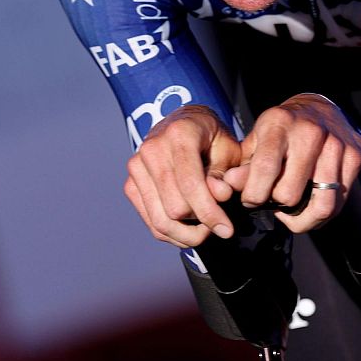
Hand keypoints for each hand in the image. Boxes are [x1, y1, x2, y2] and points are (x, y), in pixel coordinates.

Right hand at [124, 105, 241, 247]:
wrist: (185, 127)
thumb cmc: (211, 140)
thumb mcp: (230, 152)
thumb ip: (227, 175)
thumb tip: (219, 196)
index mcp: (179, 133)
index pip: (190, 184)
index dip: (210, 212)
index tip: (227, 230)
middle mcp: (152, 148)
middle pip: (175, 207)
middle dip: (201, 222)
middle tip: (217, 220)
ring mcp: (137, 167)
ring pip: (160, 221)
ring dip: (186, 233)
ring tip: (204, 229)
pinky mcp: (130, 184)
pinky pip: (150, 223)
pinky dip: (172, 234)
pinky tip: (188, 228)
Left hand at [222, 93, 360, 232]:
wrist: (318, 109)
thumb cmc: (280, 130)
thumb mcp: (256, 141)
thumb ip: (243, 165)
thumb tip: (228, 186)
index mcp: (279, 123)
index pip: (265, 169)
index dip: (253, 195)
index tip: (250, 200)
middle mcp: (310, 132)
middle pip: (291, 193)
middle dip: (276, 205)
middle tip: (271, 201)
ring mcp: (336, 143)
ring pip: (321, 204)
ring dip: (302, 218)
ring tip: (289, 213)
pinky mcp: (355, 155)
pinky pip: (339, 202)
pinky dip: (321, 215)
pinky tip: (308, 206)